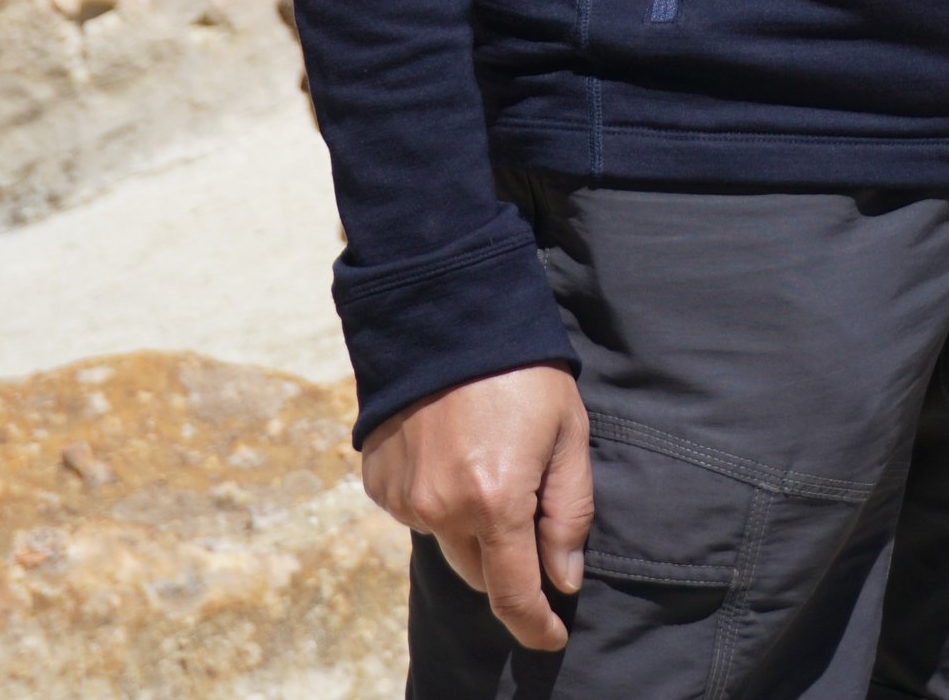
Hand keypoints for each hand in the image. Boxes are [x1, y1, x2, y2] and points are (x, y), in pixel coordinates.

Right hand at [360, 365, 593, 651]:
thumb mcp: (568, 430)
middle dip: (506, 561)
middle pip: (479, 572)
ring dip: (470, 524)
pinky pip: (416, 512)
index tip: (552, 636)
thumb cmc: (521, 367)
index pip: (514, 593)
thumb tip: (564, 578)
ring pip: (447, 541)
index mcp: (495, 502)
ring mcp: (405, 499)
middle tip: (526, 509)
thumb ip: (568, 510)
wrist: (445, 312)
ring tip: (488, 458)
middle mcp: (442, 511)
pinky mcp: (379, 482)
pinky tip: (452, 449)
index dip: (536, 625)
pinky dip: (438, 498)